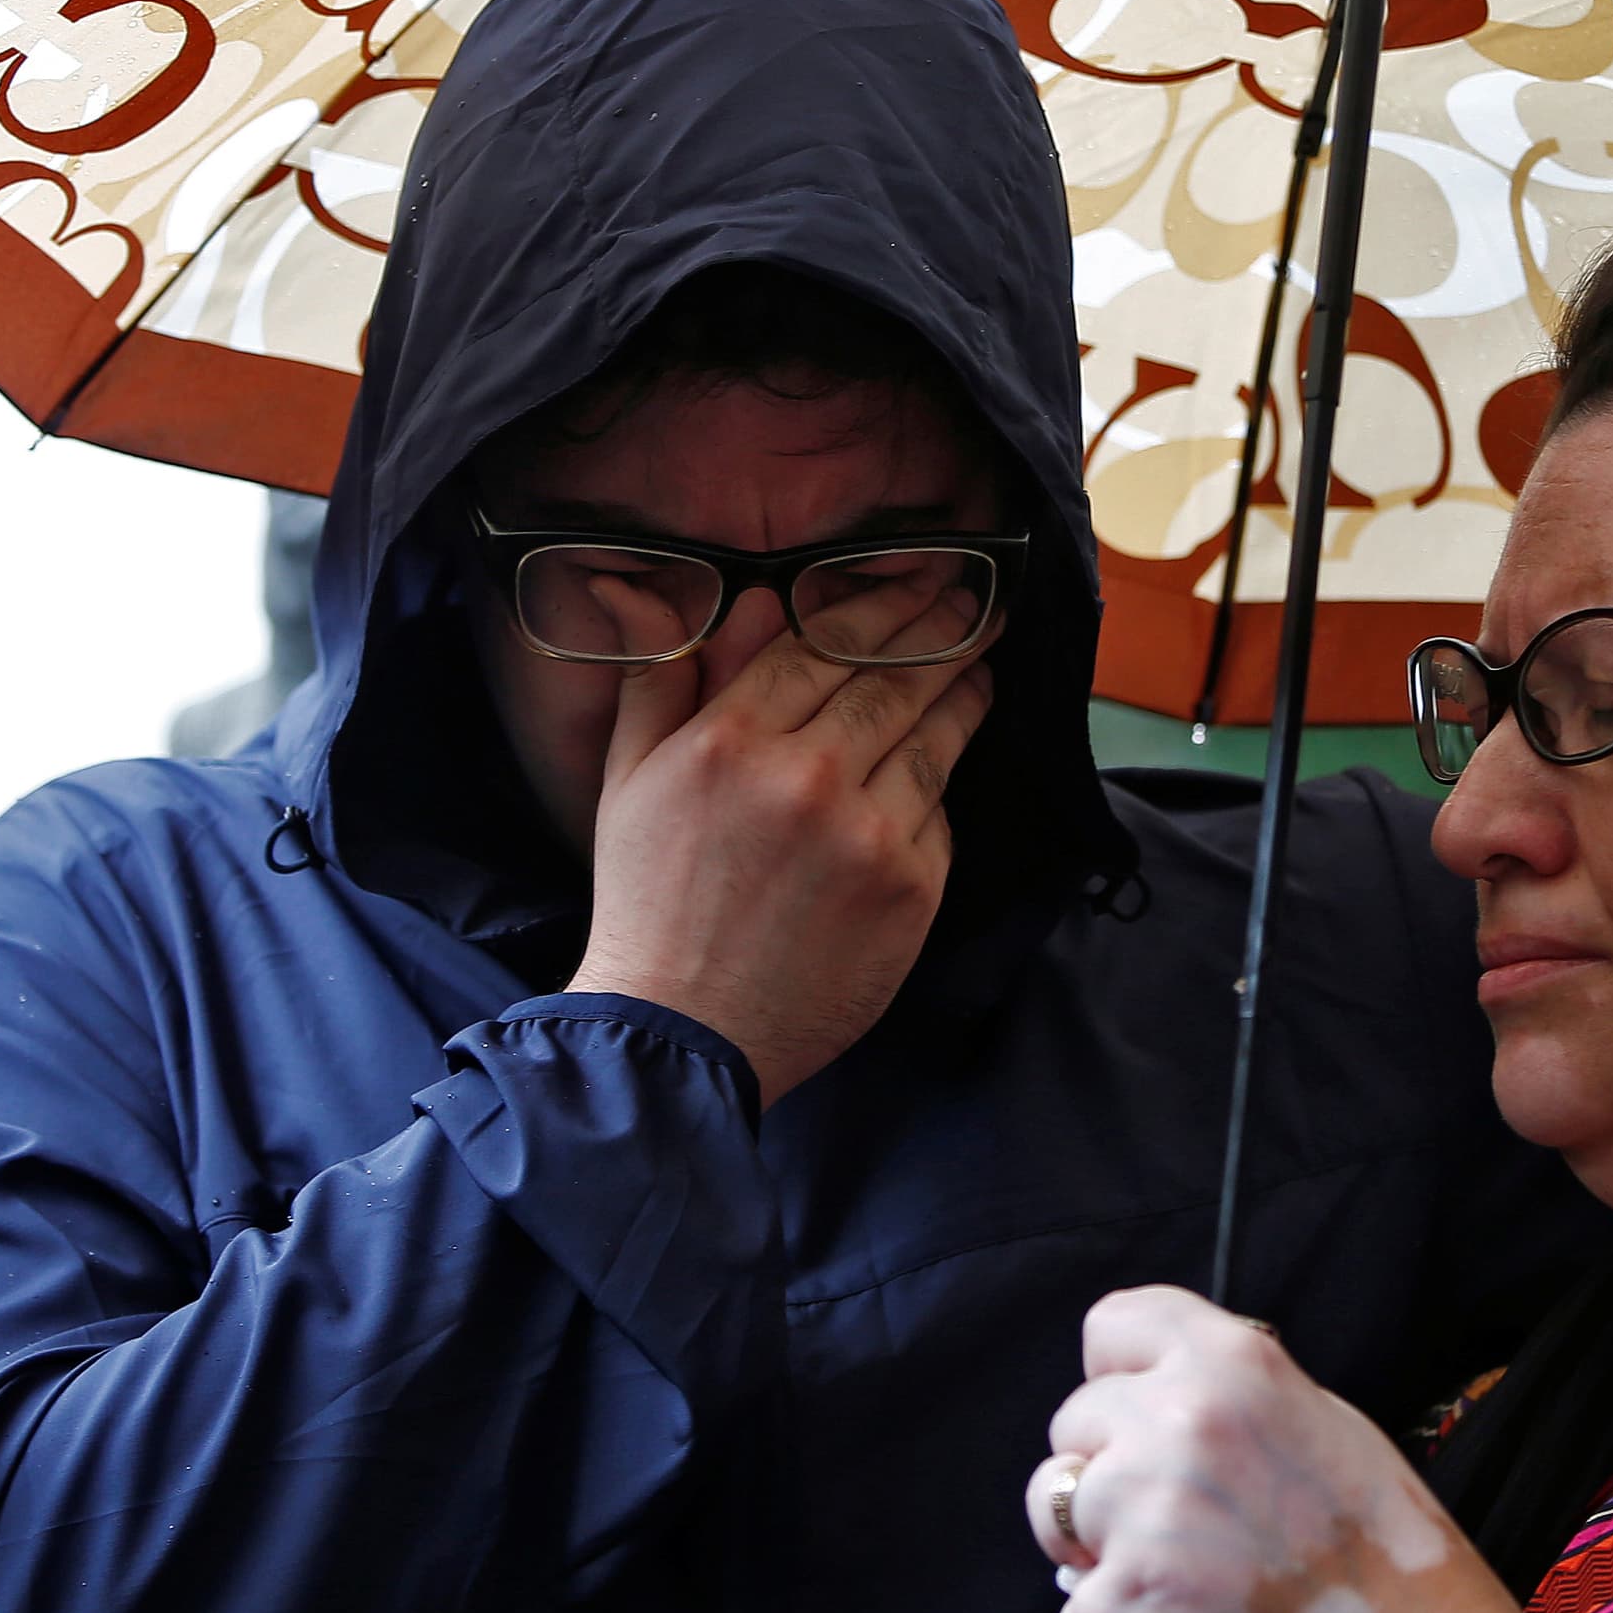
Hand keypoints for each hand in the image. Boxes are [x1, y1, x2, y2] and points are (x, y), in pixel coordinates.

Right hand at [574, 585, 997, 1102]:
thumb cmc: (650, 901)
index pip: (825, 639)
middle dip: (940, 630)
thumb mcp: (631, 777)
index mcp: (730, 741)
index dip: (880, 602)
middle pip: (893, 676)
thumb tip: (669, 590)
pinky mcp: (910, 888)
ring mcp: (867, 835)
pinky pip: (938, 812)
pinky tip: (947, 759)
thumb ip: (666, 675)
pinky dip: (939, 782)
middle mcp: (806, 778)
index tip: (918, 580)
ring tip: (981, 662)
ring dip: (964, 689)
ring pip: (933, 736)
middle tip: (971, 602)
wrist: (684, 1032)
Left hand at [1033, 1287, 1590, 1612]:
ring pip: (1056, 1512)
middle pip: (1073, 1423)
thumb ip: (1233, 1395)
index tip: (1133, 1413)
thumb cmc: (1381, 1547)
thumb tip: (1160, 1394)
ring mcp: (1147, 1509)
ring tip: (1173, 1578)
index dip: (1114, 1375)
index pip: (1111, 1325)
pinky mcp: (1129, 1597)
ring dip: (1098, 1548)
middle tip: (1169, 1519)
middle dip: (1106, 1471)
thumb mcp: (1323, 1422)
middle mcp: (1180, 1419)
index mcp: (1232, 1364)